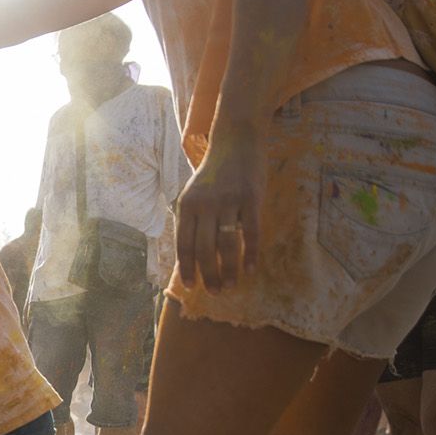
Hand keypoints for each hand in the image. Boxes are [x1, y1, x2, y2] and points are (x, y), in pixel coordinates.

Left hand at [175, 132, 264, 291]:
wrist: (236, 141)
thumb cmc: (213, 175)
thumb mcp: (194, 195)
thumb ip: (191, 221)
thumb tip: (189, 257)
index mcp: (186, 205)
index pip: (183, 244)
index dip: (187, 267)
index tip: (191, 287)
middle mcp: (205, 205)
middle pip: (204, 248)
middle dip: (209, 275)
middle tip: (215, 293)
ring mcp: (229, 201)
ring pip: (227, 244)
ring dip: (228, 270)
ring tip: (230, 286)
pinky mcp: (251, 198)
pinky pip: (251, 232)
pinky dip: (251, 254)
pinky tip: (251, 268)